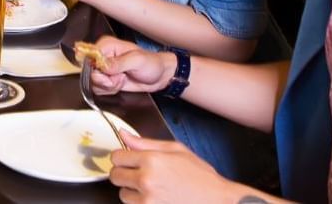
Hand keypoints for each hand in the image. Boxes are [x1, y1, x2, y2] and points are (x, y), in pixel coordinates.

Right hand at [89, 35, 175, 94]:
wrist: (159, 76)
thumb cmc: (151, 63)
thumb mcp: (137, 60)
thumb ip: (119, 63)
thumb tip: (103, 66)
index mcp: (107, 45)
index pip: (88, 56)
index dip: (96, 68)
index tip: (109, 73)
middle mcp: (102, 56)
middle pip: (88, 72)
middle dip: (104, 80)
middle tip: (120, 77)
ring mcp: (103, 69)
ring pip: (93, 82)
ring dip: (108, 86)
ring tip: (122, 79)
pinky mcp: (106, 79)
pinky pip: (98, 89)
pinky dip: (109, 90)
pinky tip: (120, 84)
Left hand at [109, 133, 243, 203]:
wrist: (216, 200)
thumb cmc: (200, 177)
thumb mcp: (176, 150)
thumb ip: (145, 142)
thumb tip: (124, 135)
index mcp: (152, 160)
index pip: (116, 156)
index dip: (122, 156)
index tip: (127, 158)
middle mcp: (146, 180)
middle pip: (115, 175)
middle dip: (124, 173)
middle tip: (138, 172)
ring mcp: (147, 200)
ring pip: (122, 194)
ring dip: (131, 190)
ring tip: (151, 187)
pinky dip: (140, 202)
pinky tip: (154, 196)